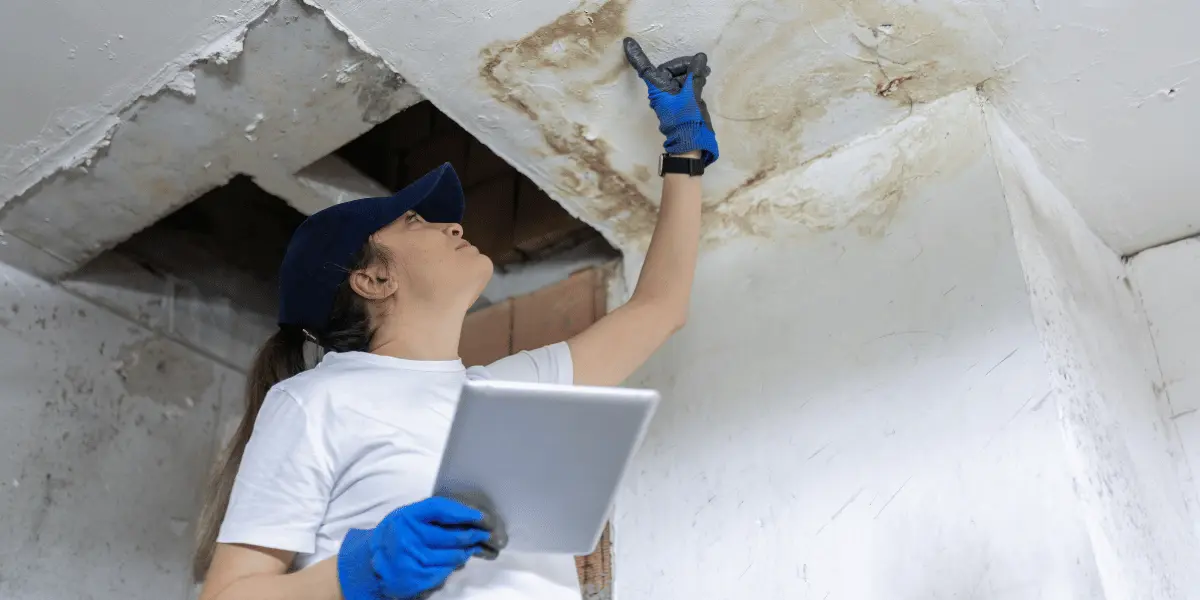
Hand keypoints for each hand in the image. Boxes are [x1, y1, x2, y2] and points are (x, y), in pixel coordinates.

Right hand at [337, 497, 497, 599]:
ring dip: (467, 552)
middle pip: (453, 536)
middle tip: (491, 535)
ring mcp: (412, 560)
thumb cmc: (396, 536)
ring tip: (474, 548)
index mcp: (407, 517)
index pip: (441, 510)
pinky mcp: (416, 579)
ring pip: (454, 556)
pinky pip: (445, 572)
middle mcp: (409, 537)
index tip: (484, 517)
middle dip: (476, 536)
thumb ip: (434, 514)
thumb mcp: (408, 517)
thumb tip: (471, 515)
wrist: (370, 564)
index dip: (465, 512)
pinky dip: (453, 567)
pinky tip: (456, 562)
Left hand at [623, 37, 718, 164]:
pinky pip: (684, 85)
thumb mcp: (691, 96)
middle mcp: (662, 91)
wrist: (691, 142)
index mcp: (658, 89)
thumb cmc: (686, 120)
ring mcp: (671, 97)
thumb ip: (694, 76)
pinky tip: (703, 76)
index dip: (637, 55)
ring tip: (705, 72)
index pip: (645, 68)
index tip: (627, 43)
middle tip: (701, 65)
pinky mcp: (680, 101)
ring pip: (679, 77)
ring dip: (691, 72)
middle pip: (669, 70)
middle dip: (684, 65)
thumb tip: (699, 58)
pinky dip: (693, 79)